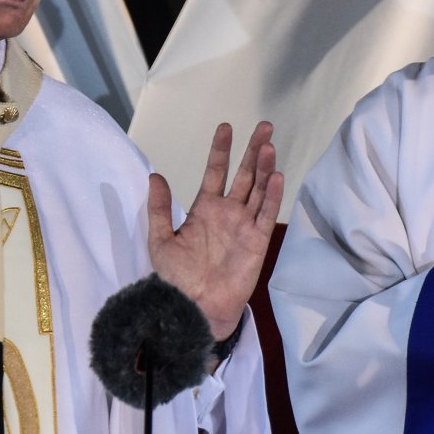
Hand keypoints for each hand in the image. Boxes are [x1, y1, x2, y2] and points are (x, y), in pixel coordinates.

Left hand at [148, 121, 282, 340]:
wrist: (193, 308)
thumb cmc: (176, 278)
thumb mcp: (160, 240)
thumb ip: (160, 209)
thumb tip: (156, 176)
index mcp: (205, 209)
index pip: (215, 172)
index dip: (221, 150)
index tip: (225, 127)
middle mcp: (228, 212)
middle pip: (245, 175)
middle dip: (253, 151)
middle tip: (264, 126)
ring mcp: (245, 225)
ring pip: (259, 189)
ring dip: (265, 167)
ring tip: (269, 145)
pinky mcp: (257, 241)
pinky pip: (267, 214)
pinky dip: (273, 196)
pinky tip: (277, 176)